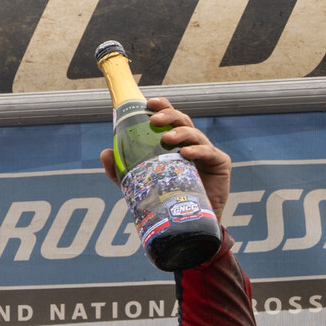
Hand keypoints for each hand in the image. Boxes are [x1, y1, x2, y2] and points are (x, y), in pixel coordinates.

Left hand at [105, 95, 229, 213]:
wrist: (187, 222)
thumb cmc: (164, 198)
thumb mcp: (138, 183)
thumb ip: (121, 169)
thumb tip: (105, 152)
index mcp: (174, 143)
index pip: (169, 119)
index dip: (162, 107)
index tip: (149, 103)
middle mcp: (191, 143)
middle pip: (182, 121)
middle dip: (169, 116)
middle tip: (155, 120)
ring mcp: (206, 152)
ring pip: (195, 135)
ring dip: (181, 133)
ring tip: (167, 138)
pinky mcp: (220, 163)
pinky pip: (210, 153)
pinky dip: (198, 151)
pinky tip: (186, 153)